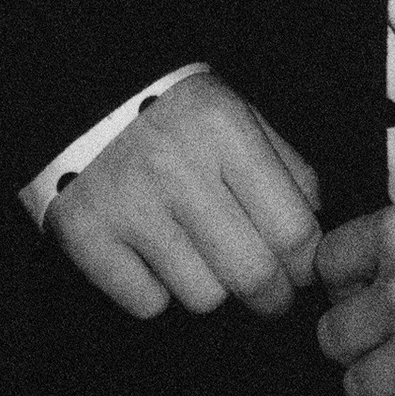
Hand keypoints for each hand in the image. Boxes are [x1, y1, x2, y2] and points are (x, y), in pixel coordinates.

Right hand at [44, 71, 321, 320]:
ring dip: (210, 286)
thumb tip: (315, 224)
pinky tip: (151, 254)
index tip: (301, 272)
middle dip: (271, 297)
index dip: (305, 264)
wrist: (79, 92)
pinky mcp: (86, 235)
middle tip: (270, 295)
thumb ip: (284, 164)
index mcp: (223, 128)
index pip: (292, 227)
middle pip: (251, 273)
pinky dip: (156, 290)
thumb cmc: (172, 110)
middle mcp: (177, 166)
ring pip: (202, 296)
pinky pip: (147, 303)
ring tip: (199, 255)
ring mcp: (128, 204)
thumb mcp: (236, 111)